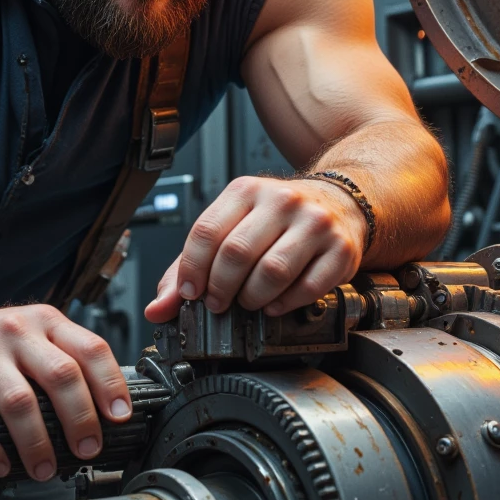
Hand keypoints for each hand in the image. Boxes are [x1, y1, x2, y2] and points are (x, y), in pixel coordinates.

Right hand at [0, 302, 131, 481]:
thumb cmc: (0, 340)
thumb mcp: (40, 334)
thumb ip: (72, 360)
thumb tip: (112, 409)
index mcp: (46, 322)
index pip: (90, 349)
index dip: (110, 384)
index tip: (120, 416)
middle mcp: (16, 333)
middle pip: (60, 376)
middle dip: (80, 419)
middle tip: (87, 449)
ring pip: (18, 402)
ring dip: (37, 444)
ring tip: (45, 469)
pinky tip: (2, 465)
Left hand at [145, 175, 366, 322]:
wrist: (339, 203)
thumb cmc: (278, 220)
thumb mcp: (231, 228)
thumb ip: (190, 267)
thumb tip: (158, 309)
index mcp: (246, 190)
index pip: (207, 232)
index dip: (192, 269)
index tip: (190, 293)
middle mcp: (282, 201)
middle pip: (237, 253)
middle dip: (220, 289)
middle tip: (218, 304)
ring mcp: (315, 223)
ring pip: (272, 272)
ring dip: (252, 299)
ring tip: (248, 303)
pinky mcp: (341, 249)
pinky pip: (308, 288)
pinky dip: (285, 304)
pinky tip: (276, 304)